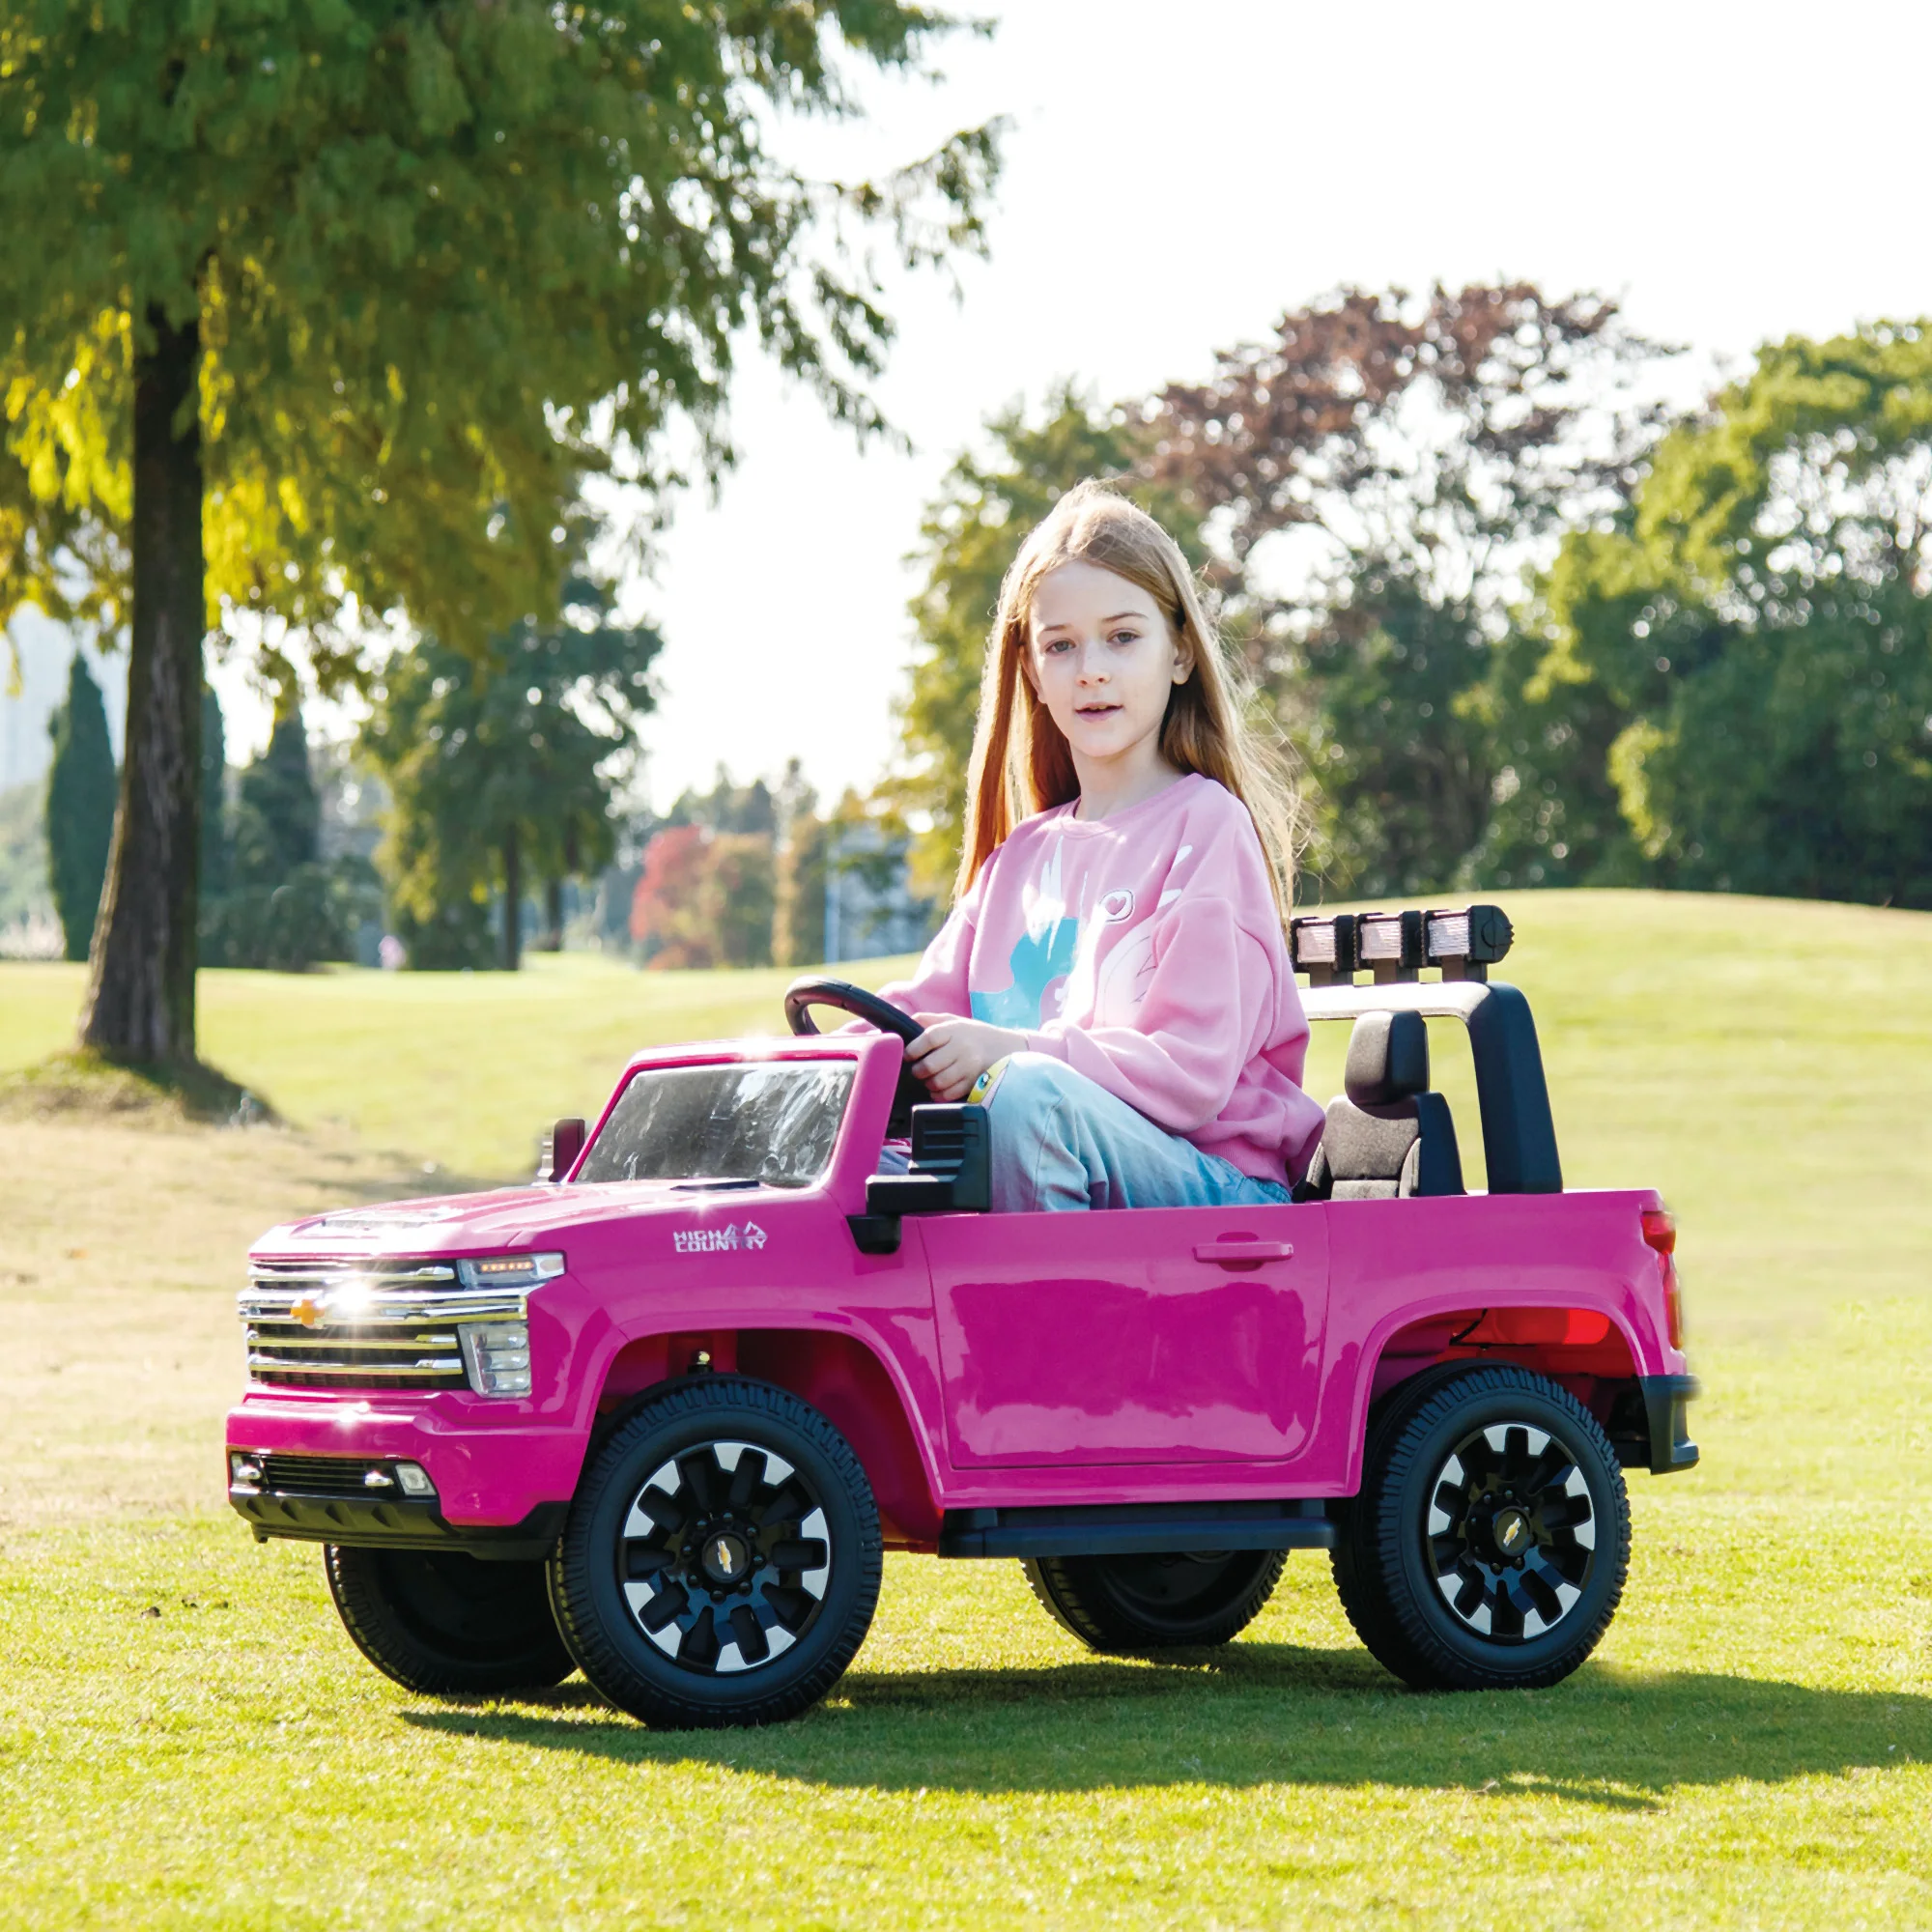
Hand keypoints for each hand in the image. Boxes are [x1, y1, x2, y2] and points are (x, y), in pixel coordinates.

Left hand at [905, 1014, 1026, 1102]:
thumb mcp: (953, 1021)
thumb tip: (906, 1020)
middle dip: (918, 1070)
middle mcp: (962, 1048)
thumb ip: (929, 1019)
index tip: (908, 1055)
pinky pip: (950, 1094)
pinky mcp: (974, 1083)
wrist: (1006, 1048)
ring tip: (928, 1079)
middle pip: (930, 1064)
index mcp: (954, 1030)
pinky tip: (938, 1089)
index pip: (929, 1038)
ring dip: (928, 1083)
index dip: (913, 1049)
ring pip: (939, 1082)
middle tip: (917, 1070)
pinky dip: (939, 1095)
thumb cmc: (973, 1034)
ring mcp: (969, 1067)